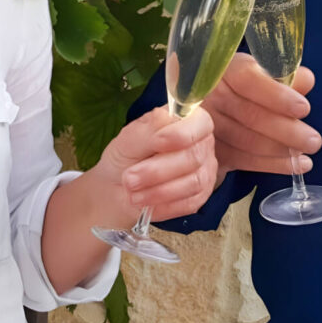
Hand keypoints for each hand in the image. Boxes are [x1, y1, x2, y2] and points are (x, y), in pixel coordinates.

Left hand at [90, 106, 216, 224]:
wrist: (117, 188)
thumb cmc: (125, 157)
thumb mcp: (129, 138)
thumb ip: (149, 128)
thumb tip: (167, 116)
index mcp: (187, 121)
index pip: (200, 122)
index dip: (181, 134)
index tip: (156, 142)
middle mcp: (201, 144)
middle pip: (193, 157)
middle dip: (158, 170)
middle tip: (130, 178)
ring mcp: (204, 171)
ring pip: (193, 182)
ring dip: (159, 191)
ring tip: (132, 194)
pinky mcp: (200, 196)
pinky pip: (190, 203)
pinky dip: (165, 206)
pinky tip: (145, 204)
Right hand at [203, 52, 321, 178]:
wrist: (213, 105)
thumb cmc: (245, 86)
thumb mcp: (261, 72)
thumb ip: (284, 74)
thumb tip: (306, 80)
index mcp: (224, 70)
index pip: (247, 80)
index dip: (277, 95)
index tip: (303, 108)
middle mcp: (210, 96)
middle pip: (249, 115)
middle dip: (286, 130)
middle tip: (313, 141)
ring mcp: (207, 125)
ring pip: (246, 141)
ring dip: (280, 151)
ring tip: (305, 155)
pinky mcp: (212, 149)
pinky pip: (242, 160)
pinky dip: (271, 165)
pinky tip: (294, 165)